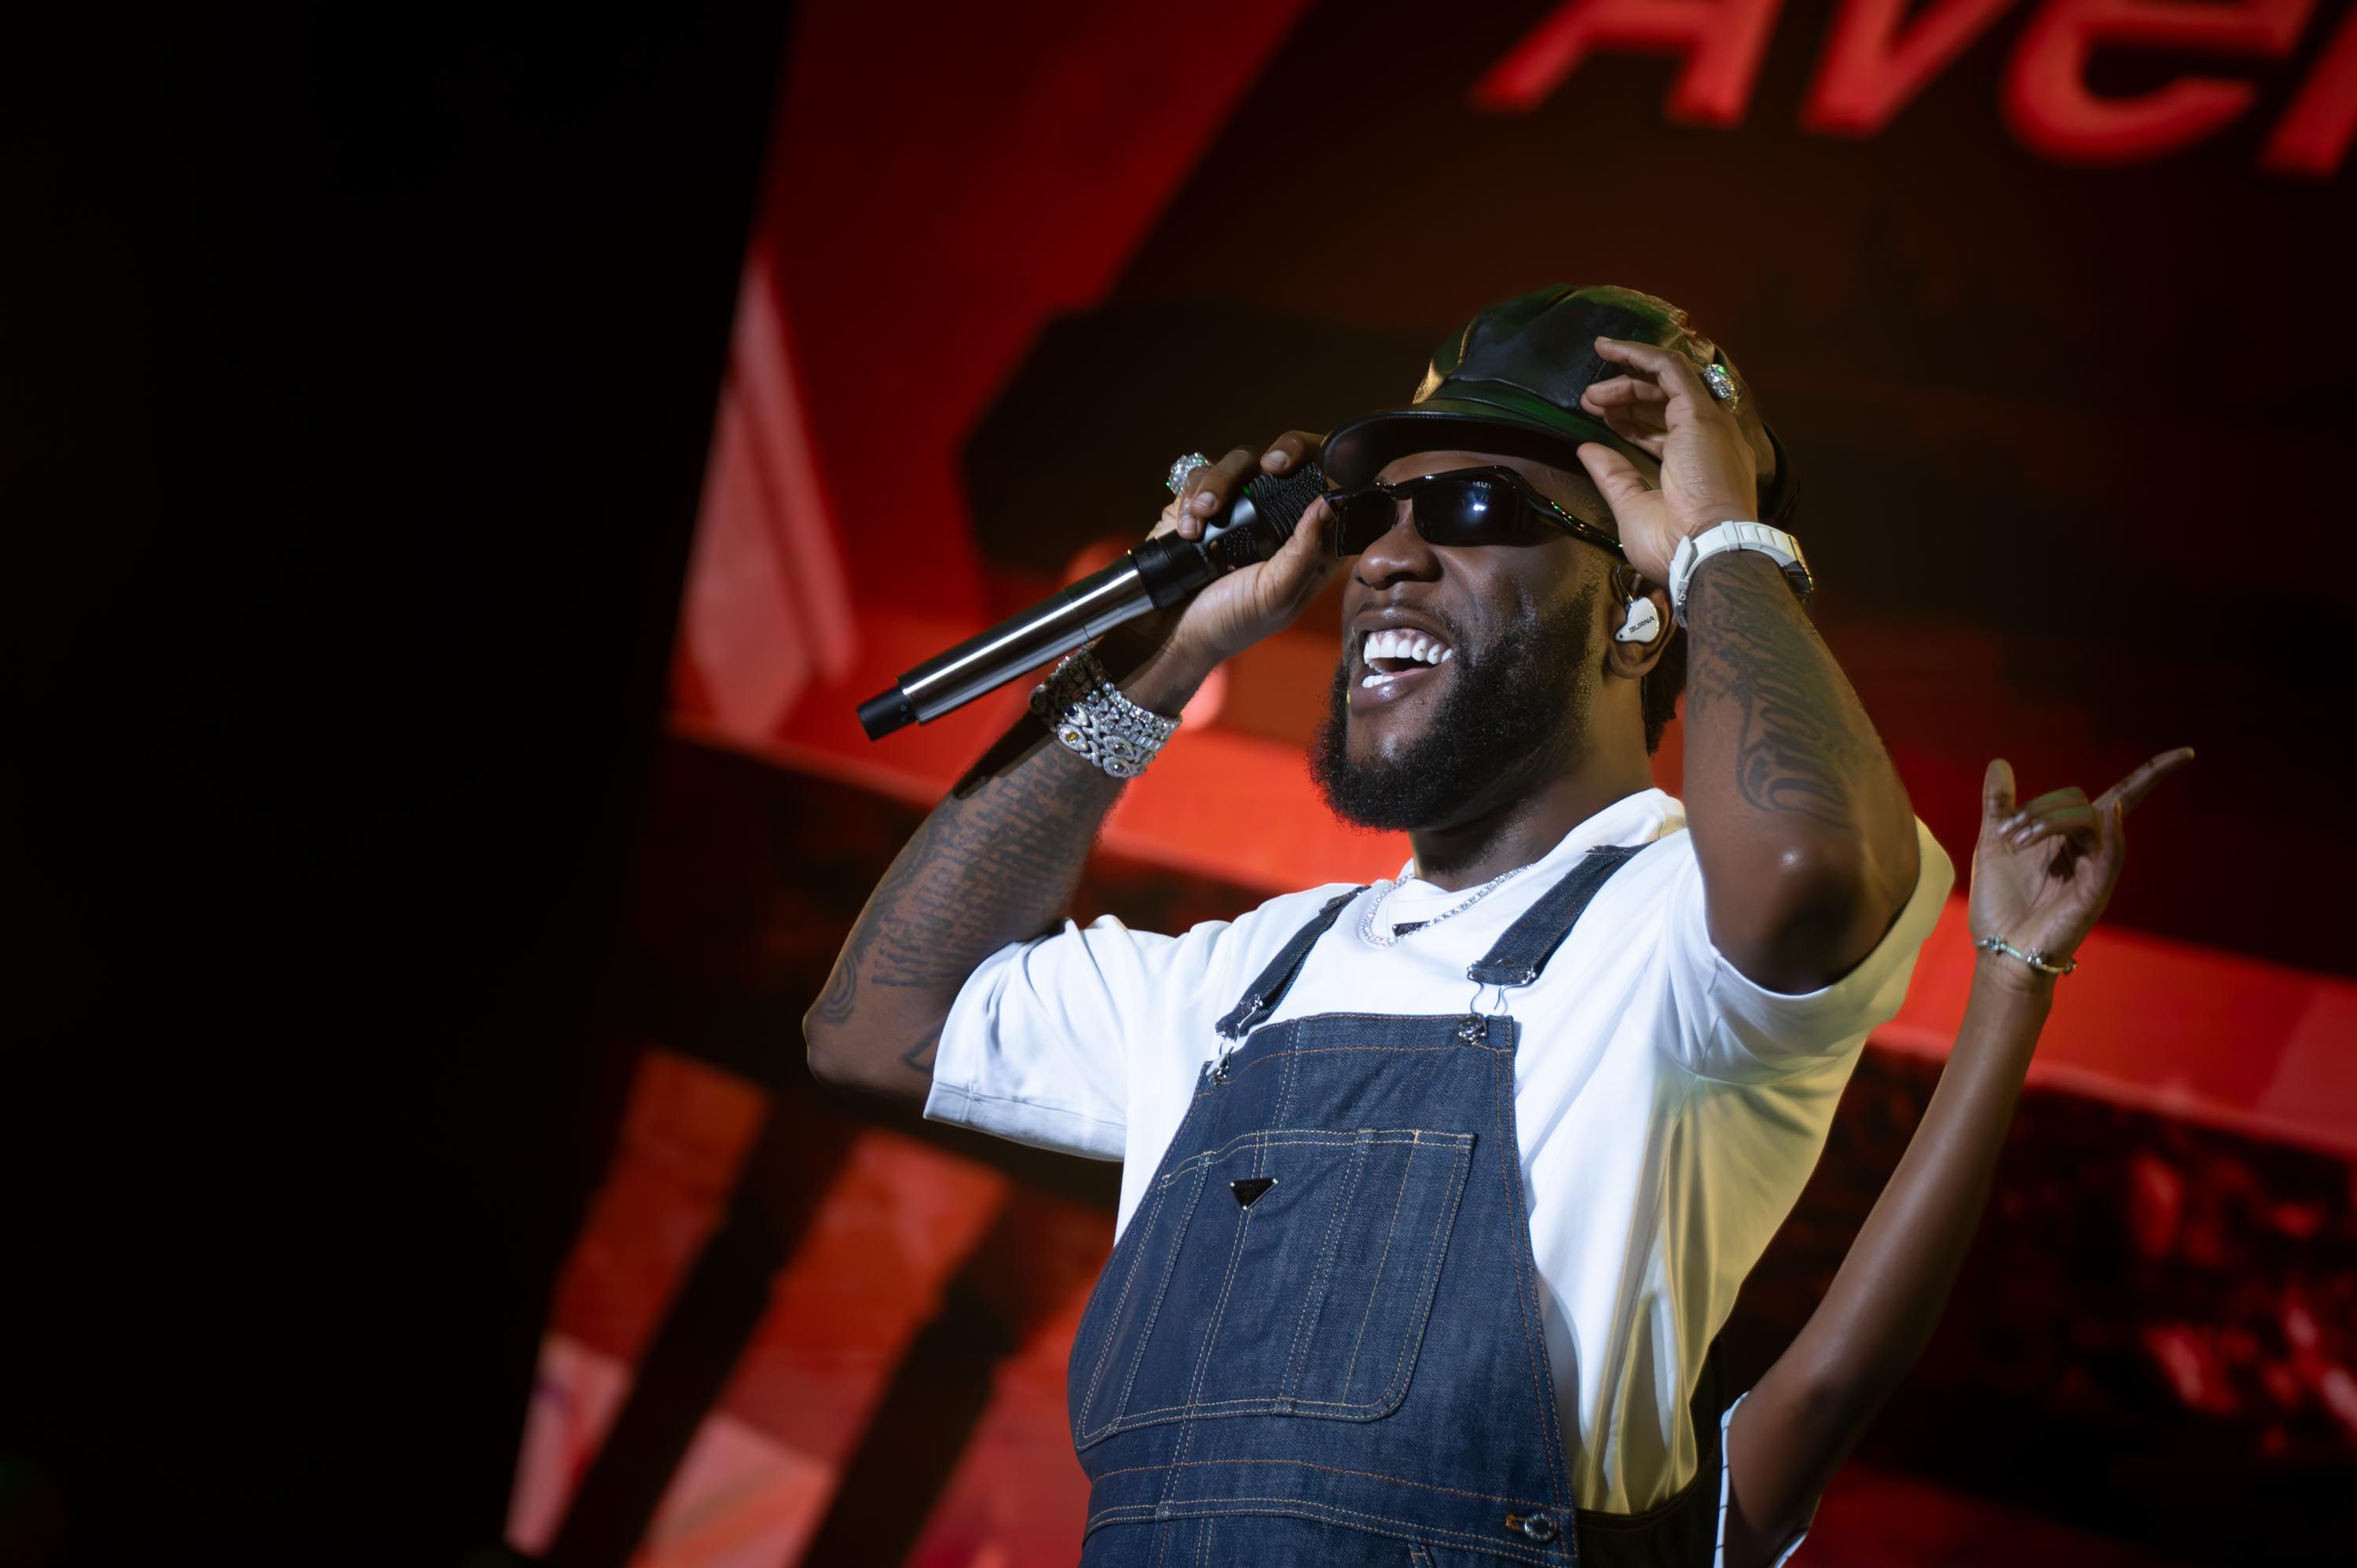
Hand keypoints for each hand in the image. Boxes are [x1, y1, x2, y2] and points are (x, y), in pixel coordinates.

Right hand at [1112, 433, 1340, 682]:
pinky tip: (1188, 529)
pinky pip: (1202, 475)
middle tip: (1274, 464)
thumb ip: (1305, 551)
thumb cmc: (1231, 622)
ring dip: (1222, 481)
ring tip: (1205, 514)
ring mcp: (1238, 508)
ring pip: (1243, 461)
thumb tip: (1329, 503)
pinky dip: (1193, 497)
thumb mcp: (1276, 594)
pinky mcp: (1202, 504)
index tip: (1324, 469)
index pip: (1334, 495)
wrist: (1168, 632)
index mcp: (1308, 545)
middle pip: (1292, 461)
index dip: (1335, 471)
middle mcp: (1277, 520)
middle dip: (1286, 452)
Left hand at [1571, 336, 1759, 584]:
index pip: (1664, 431)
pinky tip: (1610, 349)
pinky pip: (1670, 368)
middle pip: (1664, 403)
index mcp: (1700, 466)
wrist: (1705, 549)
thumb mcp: (1633, 507)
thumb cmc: (1673, 543)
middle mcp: (1709, 439)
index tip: (1601, 419)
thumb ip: (1612, 475)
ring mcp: (1708, 422)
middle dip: (1625, 397)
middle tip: (1588, 401)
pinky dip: (1640, 354)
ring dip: (1626, 378)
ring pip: (1666, 381)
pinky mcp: (1699, 411)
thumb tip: (1586, 449)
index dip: (1631, 421)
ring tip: (1590, 392)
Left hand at [1968, 748, 2193, 971]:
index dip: (2152, 773)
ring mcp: (2097, 871)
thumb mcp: (1996, 843)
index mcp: (2074, 837)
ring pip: (2090, 820)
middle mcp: (2092, 851)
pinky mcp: (2094, 893)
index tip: (2188, 752)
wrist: (2000, 950)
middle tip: (2007, 833)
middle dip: (2040, 808)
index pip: (2117, 795)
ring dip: (2048, 820)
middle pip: (2084, 802)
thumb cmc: (2000, 903)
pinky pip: (2111, 855)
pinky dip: (2113, 832)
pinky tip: (2114, 810)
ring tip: (2016, 841)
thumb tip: (2000, 762)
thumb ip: (2000, 804)